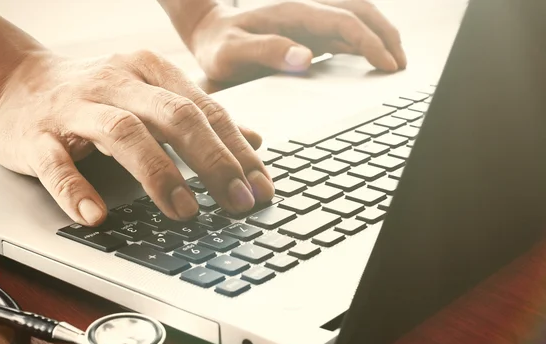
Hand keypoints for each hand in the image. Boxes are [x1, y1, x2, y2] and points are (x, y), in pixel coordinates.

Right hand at [0, 50, 274, 225]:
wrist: (16, 80)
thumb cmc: (95, 94)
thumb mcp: (152, 95)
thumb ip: (200, 117)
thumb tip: (254, 141)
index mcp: (151, 72)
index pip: (207, 111)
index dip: (238, 151)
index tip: (261, 189)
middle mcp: (119, 83)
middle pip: (175, 116)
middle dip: (213, 162)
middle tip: (238, 202)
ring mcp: (76, 107)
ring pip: (123, 133)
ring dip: (159, 174)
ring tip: (185, 211)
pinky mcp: (37, 135)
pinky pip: (57, 163)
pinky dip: (77, 189)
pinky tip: (96, 216)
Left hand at [187, 0, 405, 81]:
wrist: (209, 32)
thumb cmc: (219, 46)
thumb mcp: (233, 53)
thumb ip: (266, 52)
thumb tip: (306, 57)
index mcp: (293, 13)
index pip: (344, 21)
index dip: (370, 42)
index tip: (387, 65)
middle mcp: (306, 11)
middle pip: (359, 11)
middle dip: (386, 35)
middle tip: (401, 64)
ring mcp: (310, 20)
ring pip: (357, 17)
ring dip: (380, 35)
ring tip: (396, 61)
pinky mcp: (309, 31)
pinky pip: (345, 31)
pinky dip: (365, 42)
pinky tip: (373, 57)